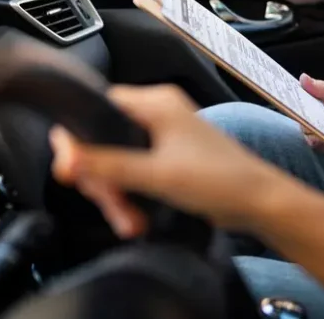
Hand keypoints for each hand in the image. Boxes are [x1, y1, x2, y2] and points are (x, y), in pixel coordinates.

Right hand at [49, 84, 282, 237]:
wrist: (259, 201)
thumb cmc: (219, 179)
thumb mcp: (157, 174)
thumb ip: (108, 165)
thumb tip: (65, 156)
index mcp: (156, 102)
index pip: (97, 107)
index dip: (78, 140)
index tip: (71, 173)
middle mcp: (157, 112)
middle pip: (102, 140)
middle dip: (103, 180)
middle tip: (113, 206)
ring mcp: (162, 135)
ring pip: (115, 161)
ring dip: (118, 195)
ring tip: (129, 222)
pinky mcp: (166, 158)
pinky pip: (132, 173)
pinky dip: (131, 196)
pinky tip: (135, 220)